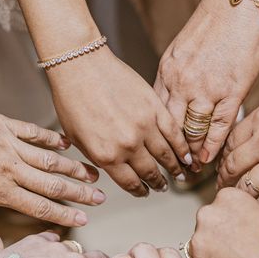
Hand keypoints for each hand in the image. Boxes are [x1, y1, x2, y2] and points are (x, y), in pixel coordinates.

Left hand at [0, 101, 104, 251]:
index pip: (40, 207)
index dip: (65, 215)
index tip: (85, 220)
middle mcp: (9, 168)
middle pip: (53, 183)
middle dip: (80, 192)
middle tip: (102, 197)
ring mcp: (8, 144)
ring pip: (49, 158)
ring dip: (74, 166)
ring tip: (94, 172)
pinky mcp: (2, 123)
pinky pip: (33, 131)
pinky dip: (51, 138)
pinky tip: (67, 144)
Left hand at [49, 48, 190, 196]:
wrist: (80, 65)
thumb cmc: (72, 98)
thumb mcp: (76, 138)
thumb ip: (96, 157)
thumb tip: (112, 169)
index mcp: (106, 155)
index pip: (130, 182)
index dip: (139, 190)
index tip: (144, 192)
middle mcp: (128, 145)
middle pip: (150, 171)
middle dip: (158, 182)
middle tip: (162, 186)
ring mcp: (144, 126)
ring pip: (167, 155)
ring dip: (174, 168)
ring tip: (178, 174)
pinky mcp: (155, 108)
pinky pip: (174, 133)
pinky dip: (182, 146)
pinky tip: (186, 155)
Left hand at [155, 0, 258, 166]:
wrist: (239, 5)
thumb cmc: (213, 24)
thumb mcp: (181, 48)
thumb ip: (174, 76)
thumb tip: (169, 99)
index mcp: (167, 71)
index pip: (155, 112)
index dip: (153, 135)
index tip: (153, 150)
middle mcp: (182, 82)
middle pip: (169, 127)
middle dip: (168, 152)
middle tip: (167, 170)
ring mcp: (207, 88)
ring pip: (193, 131)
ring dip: (191, 153)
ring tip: (189, 170)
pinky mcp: (232, 91)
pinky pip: (220, 126)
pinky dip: (213, 145)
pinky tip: (209, 159)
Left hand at [187, 188, 258, 257]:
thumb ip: (247, 217)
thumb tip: (245, 226)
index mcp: (227, 197)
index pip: (219, 210)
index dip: (229, 226)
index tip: (237, 236)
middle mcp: (209, 214)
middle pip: (205, 228)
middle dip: (217, 240)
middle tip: (237, 255)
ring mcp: (200, 241)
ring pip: (198, 249)